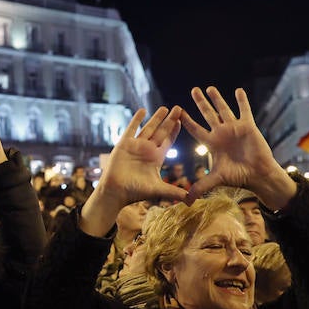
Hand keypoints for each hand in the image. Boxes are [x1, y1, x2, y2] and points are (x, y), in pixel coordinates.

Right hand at [81, 107, 186, 236]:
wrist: (116, 191)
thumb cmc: (135, 192)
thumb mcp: (158, 190)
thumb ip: (174, 192)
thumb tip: (192, 200)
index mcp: (156, 158)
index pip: (168, 141)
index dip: (175, 131)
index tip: (182, 120)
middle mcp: (147, 150)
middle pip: (161, 132)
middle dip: (170, 120)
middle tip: (178, 108)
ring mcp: (135, 146)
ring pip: (148, 128)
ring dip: (156, 118)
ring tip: (164, 108)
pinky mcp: (124, 144)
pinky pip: (131, 128)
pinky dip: (136, 120)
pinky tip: (143, 110)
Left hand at [181, 87, 295, 207]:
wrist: (258, 175)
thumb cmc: (238, 177)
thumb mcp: (216, 179)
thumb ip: (201, 186)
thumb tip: (187, 201)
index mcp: (211, 143)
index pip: (196, 129)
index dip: (186, 121)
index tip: (177, 112)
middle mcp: (221, 133)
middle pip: (208, 114)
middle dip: (200, 103)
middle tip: (193, 90)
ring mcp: (234, 128)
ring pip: (224, 109)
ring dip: (217, 99)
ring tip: (209, 88)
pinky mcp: (248, 126)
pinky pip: (244, 110)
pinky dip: (242, 101)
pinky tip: (238, 90)